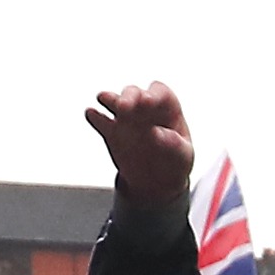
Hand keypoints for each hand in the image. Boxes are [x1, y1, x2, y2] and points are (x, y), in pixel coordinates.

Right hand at [84, 80, 195, 206]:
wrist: (158, 182)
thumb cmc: (175, 161)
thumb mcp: (182, 156)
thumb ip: (174, 144)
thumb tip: (159, 135)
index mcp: (167, 108)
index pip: (160, 93)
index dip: (153, 94)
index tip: (147, 102)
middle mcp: (145, 108)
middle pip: (135, 93)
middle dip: (129, 96)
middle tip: (124, 106)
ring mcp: (127, 118)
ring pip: (116, 101)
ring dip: (110, 99)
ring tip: (103, 98)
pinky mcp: (112, 132)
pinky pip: (101, 121)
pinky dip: (95, 117)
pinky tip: (91, 114)